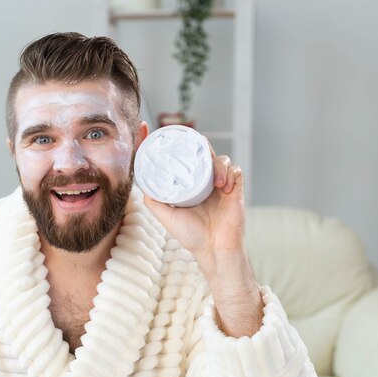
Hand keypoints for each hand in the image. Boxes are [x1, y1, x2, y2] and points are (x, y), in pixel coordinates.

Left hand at [143, 142, 262, 336]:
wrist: (214, 249)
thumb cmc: (191, 235)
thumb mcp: (166, 216)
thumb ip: (154, 201)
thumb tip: (141, 185)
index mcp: (187, 183)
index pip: (177, 157)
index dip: (164, 142)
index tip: (145, 127)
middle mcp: (202, 180)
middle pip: (200, 151)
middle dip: (196, 144)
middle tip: (191, 146)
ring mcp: (219, 183)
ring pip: (220, 158)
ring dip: (217, 165)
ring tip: (216, 185)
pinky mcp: (235, 188)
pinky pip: (235, 170)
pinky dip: (230, 175)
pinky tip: (225, 188)